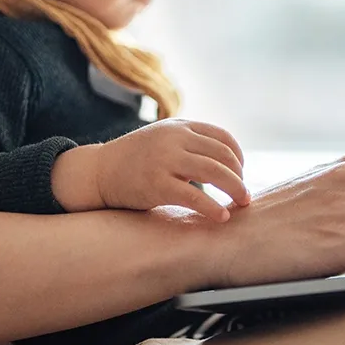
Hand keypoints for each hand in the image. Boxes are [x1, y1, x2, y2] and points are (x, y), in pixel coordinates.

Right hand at [52, 119, 249, 220]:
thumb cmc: (136, 160)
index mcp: (179, 127)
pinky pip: (194, 197)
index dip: (238, 156)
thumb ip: (190, 143)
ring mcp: (165, 160)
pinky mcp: (157, 184)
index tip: (241, 173)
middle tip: (245, 194)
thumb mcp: (163, 139)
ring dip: (235, 189)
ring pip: (214, 172)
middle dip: (239, 176)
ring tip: (242, 203)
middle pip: (222, 155)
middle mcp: (174, 139)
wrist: (98, 172)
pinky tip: (222, 217)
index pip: (222, 137)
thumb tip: (227, 160)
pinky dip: (213, 208)